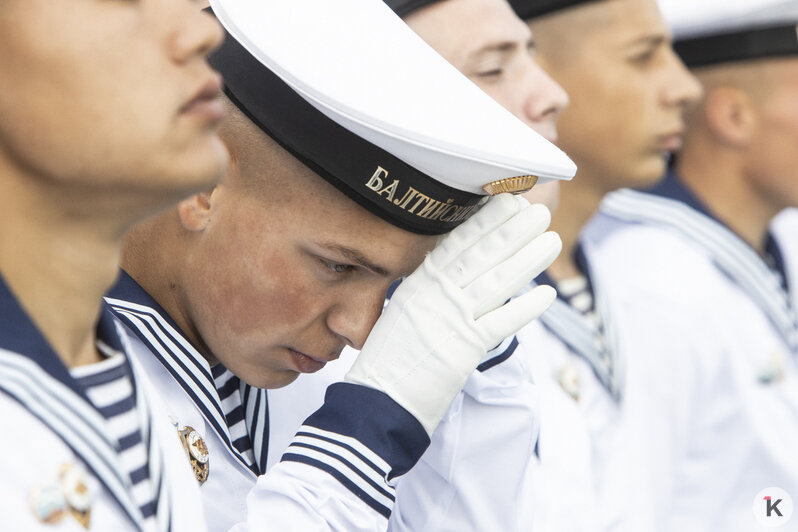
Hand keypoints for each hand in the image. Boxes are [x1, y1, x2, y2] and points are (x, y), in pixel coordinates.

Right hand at [345, 193, 559, 434]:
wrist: (377, 400)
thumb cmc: (388, 361)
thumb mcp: (402, 313)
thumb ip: (428, 293)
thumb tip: (453, 276)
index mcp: (418, 284)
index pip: (457, 244)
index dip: (485, 222)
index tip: (506, 204)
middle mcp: (436, 295)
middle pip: (482, 256)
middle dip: (512, 231)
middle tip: (538, 211)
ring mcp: (451, 319)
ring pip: (497, 281)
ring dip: (527, 260)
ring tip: (550, 240)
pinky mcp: (465, 347)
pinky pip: (502, 322)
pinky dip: (525, 307)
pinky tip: (547, 293)